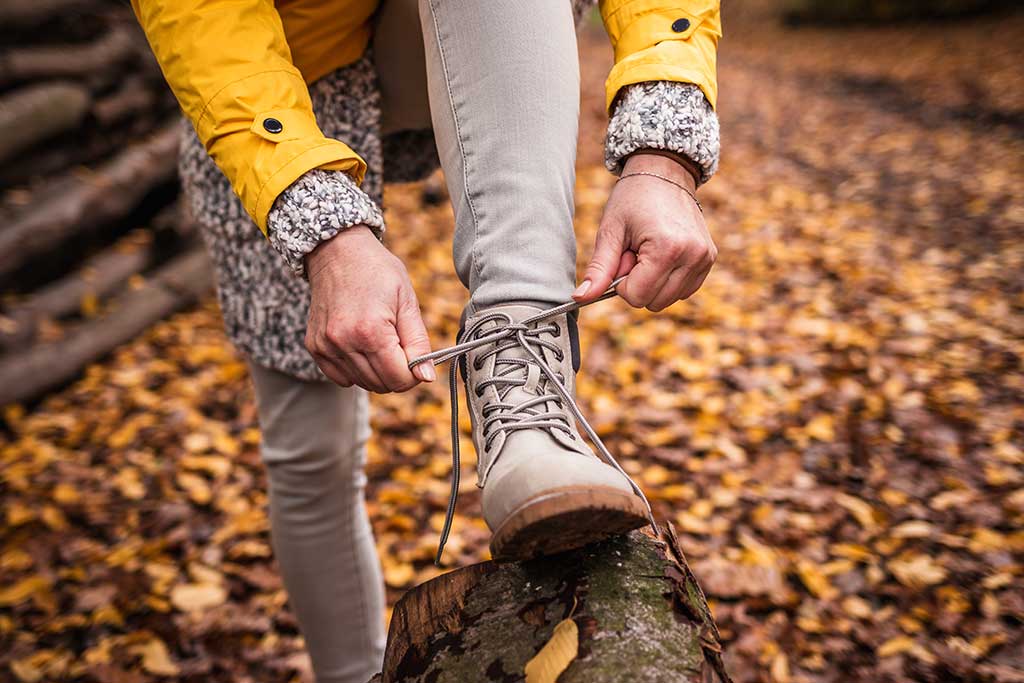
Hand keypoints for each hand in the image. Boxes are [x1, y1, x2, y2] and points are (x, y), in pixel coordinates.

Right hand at [305, 226, 434, 391]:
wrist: (337, 251)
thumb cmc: (377, 271)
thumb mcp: (407, 301)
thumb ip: (419, 343)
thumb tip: (426, 377)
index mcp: (371, 331)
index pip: (400, 379)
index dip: (414, 373)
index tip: (416, 356)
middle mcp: (344, 342)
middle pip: (382, 385)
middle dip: (397, 372)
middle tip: (398, 344)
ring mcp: (326, 346)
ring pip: (362, 383)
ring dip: (377, 371)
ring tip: (379, 339)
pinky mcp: (315, 347)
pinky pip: (341, 378)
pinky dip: (356, 370)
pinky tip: (360, 346)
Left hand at [573, 152, 715, 311]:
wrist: (664, 172)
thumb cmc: (632, 199)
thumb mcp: (610, 232)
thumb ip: (599, 269)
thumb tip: (580, 298)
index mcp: (667, 249)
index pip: (637, 296)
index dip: (622, 282)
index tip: (623, 255)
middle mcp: (692, 256)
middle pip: (654, 302)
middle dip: (638, 282)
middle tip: (636, 251)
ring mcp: (704, 259)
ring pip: (669, 300)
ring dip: (653, 281)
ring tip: (649, 250)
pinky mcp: (709, 260)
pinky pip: (683, 290)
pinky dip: (668, 280)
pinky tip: (663, 254)